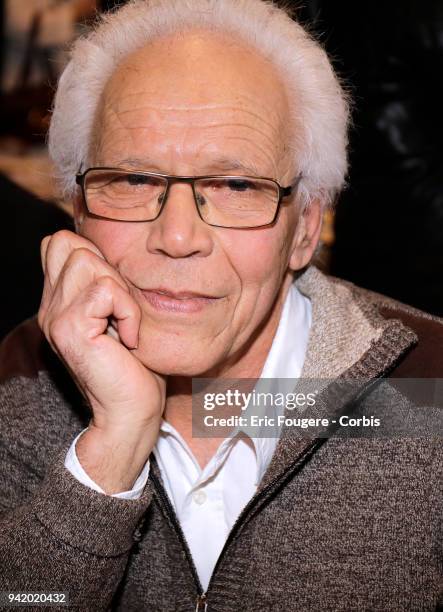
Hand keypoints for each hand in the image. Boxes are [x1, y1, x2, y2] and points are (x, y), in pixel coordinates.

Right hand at [38, 230, 165, 492]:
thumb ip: (108, 284)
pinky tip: (130, 339)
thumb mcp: (120, 314)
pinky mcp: (70, 329)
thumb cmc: (136, 364)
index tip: (115, 293)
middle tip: (121, 310)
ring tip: (126, 325)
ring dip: (120, 290)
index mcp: (59, 301)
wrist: (132, 410)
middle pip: (70, 244)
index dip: (93, 253)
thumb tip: (116, 254)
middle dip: (107, 268)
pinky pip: (106, 290)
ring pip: (87, 261)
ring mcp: (55, 317)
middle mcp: (50, 307)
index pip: (58, 243)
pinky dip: (128, 311)